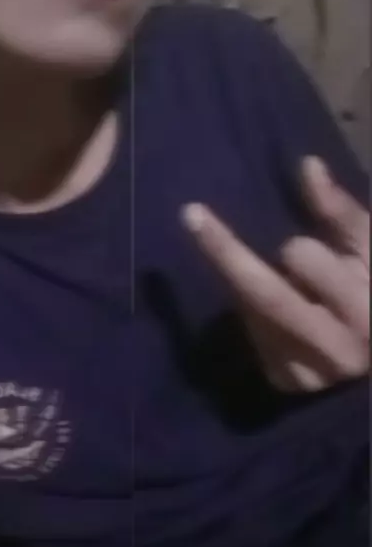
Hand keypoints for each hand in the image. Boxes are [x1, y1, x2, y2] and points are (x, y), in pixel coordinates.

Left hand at [182, 157, 369, 391]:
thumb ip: (341, 212)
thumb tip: (308, 165)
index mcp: (366, 310)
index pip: (306, 263)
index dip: (290, 246)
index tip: (231, 214)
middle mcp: (335, 349)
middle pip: (265, 295)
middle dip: (227, 253)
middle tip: (192, 215)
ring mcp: (305, 373)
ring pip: (254, 311)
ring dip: (256, 286)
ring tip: (295, 283)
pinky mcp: (284, 381)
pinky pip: (254, 333)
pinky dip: (257, 312)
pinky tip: (281, 310)